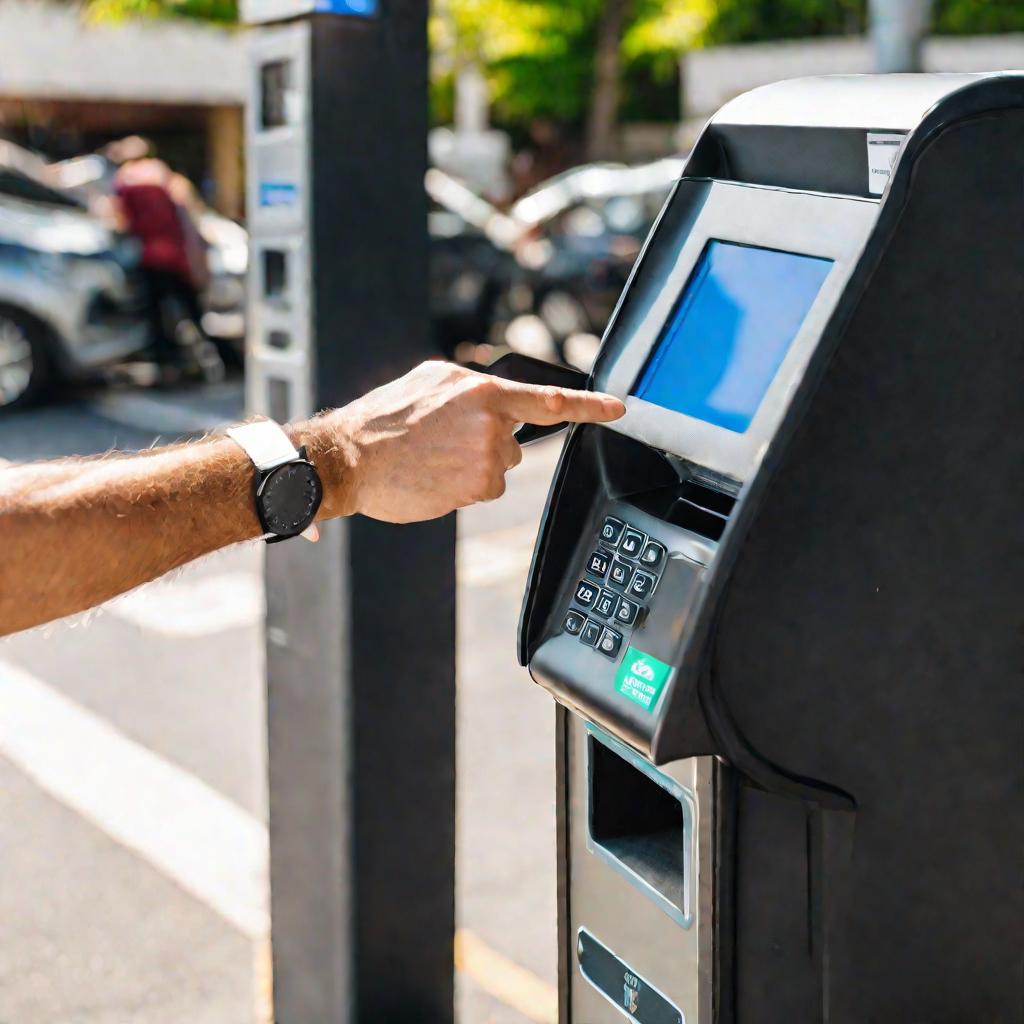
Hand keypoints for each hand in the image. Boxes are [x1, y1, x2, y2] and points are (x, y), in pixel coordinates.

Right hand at [299, 361, 624, 523]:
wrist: (350, 456)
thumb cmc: (384, 419)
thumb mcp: (429, 381)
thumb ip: (471, 387)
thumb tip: (494, 398)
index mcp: (482, 392)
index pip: (548, 401)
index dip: (589, 406)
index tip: (619, 409)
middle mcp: (491, 424)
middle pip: (513, 442)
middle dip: (486, 444)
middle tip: (442, 442)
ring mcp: (485, 459)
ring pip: (497, 469)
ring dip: (472, 468)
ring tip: (431, 459)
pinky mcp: (475, 489)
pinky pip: (483, 490)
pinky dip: (461, 488)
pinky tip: (433, 476)